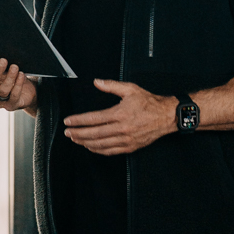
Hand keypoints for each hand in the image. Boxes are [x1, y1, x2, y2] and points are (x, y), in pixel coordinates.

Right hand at [0, 55, 37, 114]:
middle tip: (4, 60)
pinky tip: (21, 75)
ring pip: (3, 90)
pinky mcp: (11, 106)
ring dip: (9, 77)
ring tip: (15, 67)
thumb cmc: (11, 77)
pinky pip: (14, 95)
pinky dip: (18, 84)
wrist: (26, 91)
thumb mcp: (3, 70)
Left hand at [62, 80, 178, 156]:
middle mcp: (122, 128)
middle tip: (67, 132)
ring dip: (85, 142)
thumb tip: (97, 82)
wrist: (166, 117)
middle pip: (94, 133)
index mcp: (120, 114)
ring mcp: (126, 140)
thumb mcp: (131, 89)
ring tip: (75, 139)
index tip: (69, 121)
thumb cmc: (150, 103)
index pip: (94, 118)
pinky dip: (98, 150)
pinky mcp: (130, 147)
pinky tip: (90, 147)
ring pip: (100, 144)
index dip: (79, 120)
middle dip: (78, 133)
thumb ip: (111, 86)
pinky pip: (110, 151)